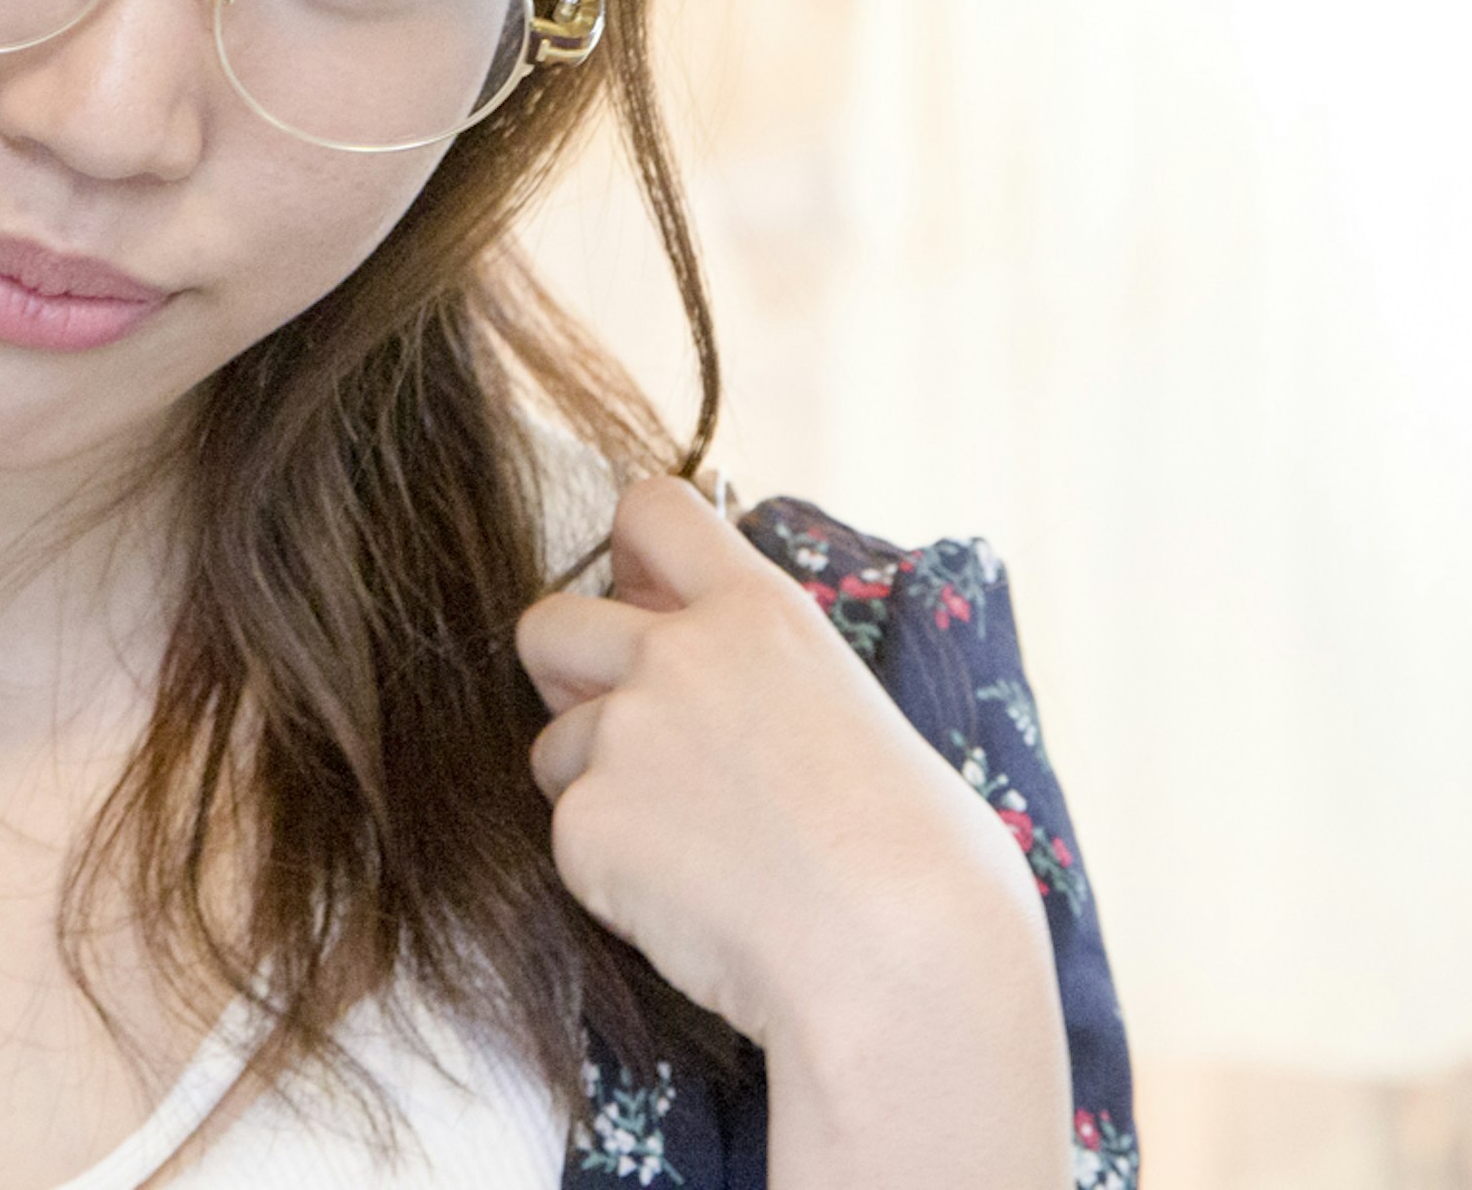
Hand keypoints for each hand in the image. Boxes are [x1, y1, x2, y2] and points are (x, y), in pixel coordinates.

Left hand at [516, 479, 1068, 1186]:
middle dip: (570, 675)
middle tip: (631, 738)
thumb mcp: (854, 708)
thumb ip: (764, 669)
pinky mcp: (587, 825)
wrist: (899, 959)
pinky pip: (569, 836)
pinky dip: (611, 870)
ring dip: (596, 786)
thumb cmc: (922, 856)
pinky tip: (691, 902)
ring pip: (554, 745)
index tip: (647, 604)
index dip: (632, 559)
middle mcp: (677, 655)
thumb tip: (707, 666)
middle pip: (550, 623)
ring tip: (695, 848)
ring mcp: (623, 736)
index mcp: (760, 610)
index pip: (649, 510)